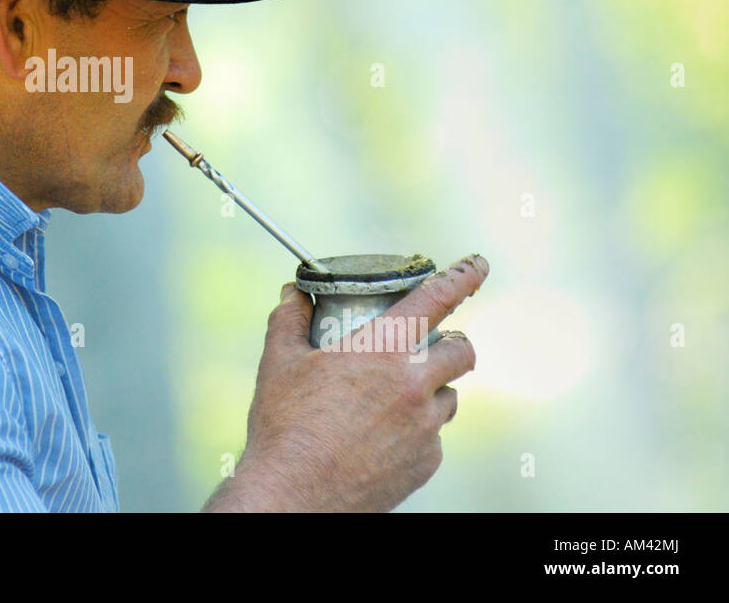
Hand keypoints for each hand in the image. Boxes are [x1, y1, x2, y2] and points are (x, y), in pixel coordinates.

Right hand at [203, 253, 488, 511]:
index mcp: (384, 349)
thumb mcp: (279, 363)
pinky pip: (433, 437)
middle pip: (462, 350)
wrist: (295, 494)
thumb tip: (291, 294)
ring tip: (395, 398)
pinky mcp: (426, 463)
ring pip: (449, 397)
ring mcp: (426, 427)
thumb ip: (288, 319)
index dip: (464, 276)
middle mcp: (416, 384)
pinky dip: (416, 430)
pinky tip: (381, 437)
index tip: (478, 264)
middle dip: (454, 342)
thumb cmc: (285, 425)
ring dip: (432, 390)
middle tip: (432, 345)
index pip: (438, 298)